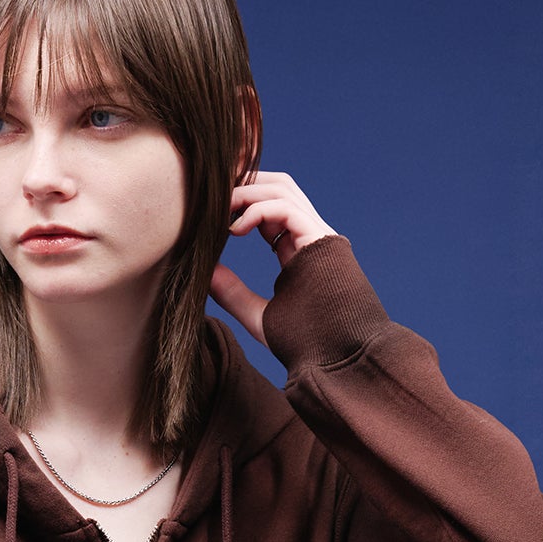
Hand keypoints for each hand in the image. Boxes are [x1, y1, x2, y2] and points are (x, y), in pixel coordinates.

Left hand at [208, 170, 338, 345]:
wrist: (339, 359)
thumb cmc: (306, 345)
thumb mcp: (259, 316)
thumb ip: (233, 294)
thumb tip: (203, 272)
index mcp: (300, 251)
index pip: (271, 209)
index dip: (242, 203)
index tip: (212, 215)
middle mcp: (312, 236)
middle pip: (280, 187)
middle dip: (246, 182)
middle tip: (212, 196)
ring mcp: (319, 235)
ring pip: (283, 189)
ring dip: (247, 192)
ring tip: (219, 210)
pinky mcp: (322, 240)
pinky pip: (286, 208)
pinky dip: (257, 211)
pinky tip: (234, 230)